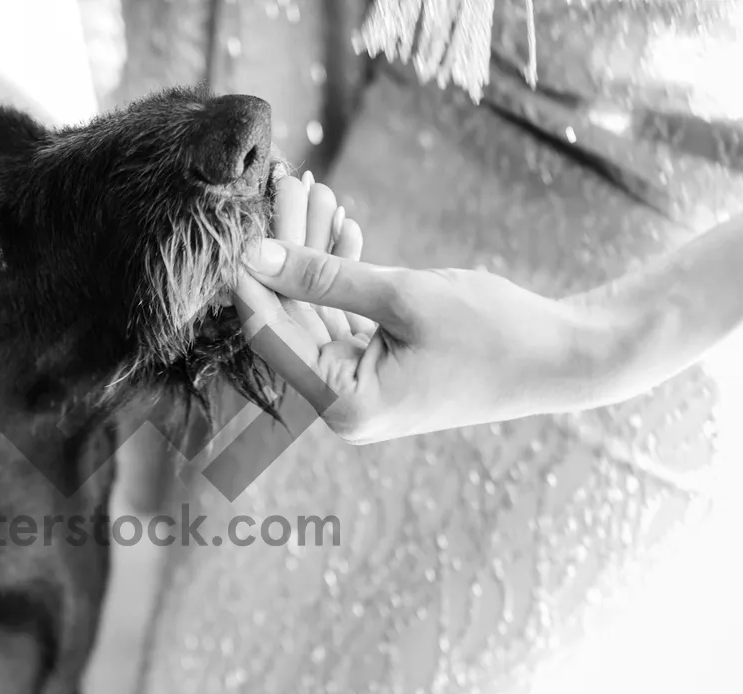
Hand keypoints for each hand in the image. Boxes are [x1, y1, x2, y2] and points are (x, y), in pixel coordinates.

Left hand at [233, 174, 582, 443]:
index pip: (272, 337)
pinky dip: (340, 274)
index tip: (234, 227)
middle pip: (292, 317)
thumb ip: (323, 276)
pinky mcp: (377, 366)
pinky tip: (341, 225)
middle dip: (288, 248)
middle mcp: (343, 402)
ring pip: (315, 309)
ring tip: (313, 189)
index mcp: (344, 402)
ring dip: (313, 252)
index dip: (250, 281)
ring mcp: (359, 385)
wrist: (565, 356)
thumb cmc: (494, 333)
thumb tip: (256, 255)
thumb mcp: (404, 296)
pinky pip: (342, 315)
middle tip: (286, 185)